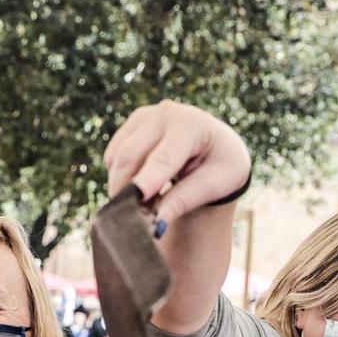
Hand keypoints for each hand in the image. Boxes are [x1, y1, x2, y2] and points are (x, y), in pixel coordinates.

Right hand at [103, 101, 250, 228]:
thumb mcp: (215, 184)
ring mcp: (146, 115)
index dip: (146, 181)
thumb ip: (185, 201)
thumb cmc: (222, 166)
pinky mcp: (134, 124)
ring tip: (144, 207)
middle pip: (131, 155)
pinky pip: (115, 155)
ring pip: (118, 156)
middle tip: (135, 220)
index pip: (163, 158)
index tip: (134, 203)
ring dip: (122, 186)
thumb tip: (157, 224)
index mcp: (192, 125)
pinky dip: (121, 176)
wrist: (219, 145)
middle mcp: (166, 113)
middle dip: (127, 190)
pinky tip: (141, 188)